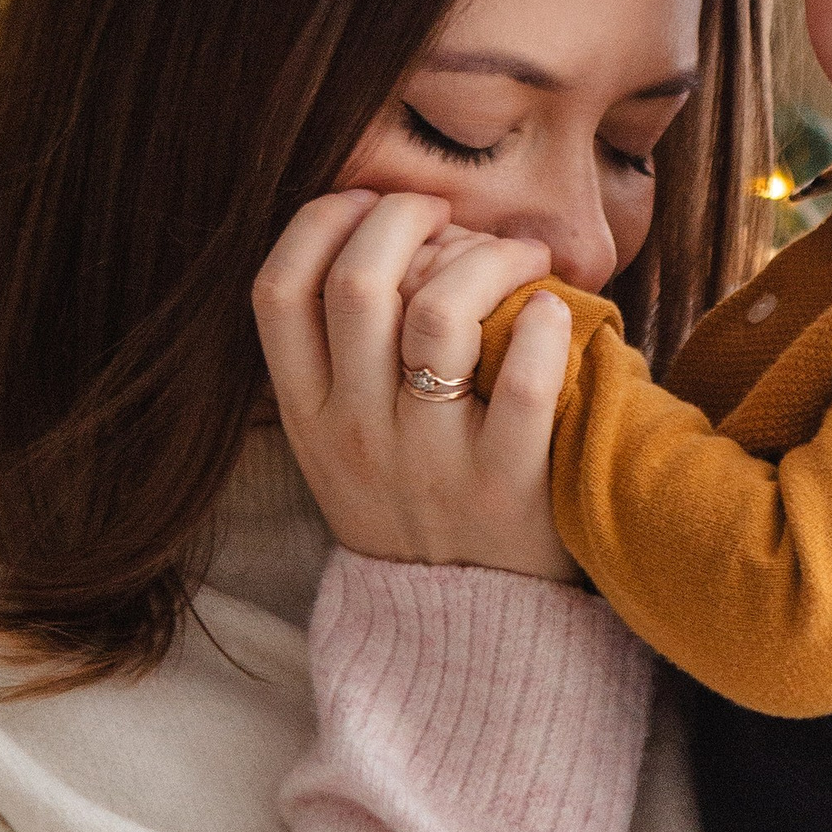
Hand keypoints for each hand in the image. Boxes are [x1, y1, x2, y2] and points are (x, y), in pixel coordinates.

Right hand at [252, 191, 577, 577]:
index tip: (366, 202)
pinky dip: (542, 326)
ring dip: (486, 257)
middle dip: (406, 216)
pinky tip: (555, 310)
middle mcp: (357, 434)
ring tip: (519, 256)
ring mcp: (429, 462)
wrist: (463, 628)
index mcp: (308, 416)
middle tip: (448, 213)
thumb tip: (375, 233)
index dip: (319, 223)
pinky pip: (521, 384)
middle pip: (359, 283)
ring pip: (439, 314)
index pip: (277, 292)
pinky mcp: (506, 487)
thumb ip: (338, 358)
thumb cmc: (412, 505)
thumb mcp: (339, 445)